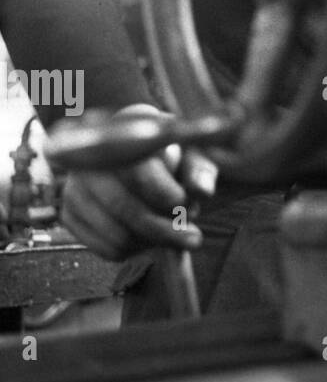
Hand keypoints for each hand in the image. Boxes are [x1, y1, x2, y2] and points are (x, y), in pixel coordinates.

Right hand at [59, 103, 218, 261]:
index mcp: (121, 132)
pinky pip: (103, 247)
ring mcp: (75, 187)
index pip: (136, 170)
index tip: (184, 204)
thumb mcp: (193, 157)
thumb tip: (202, 191)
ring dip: (151, 242)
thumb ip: (200, 171)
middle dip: (164, 229)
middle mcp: (90, 158)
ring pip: (115, 233)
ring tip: (173, 234)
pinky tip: (150, 238)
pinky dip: (132, 250)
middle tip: (194, 239)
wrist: (144, 165)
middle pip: (123, 206)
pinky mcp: (70, 214)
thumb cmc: (174, 158)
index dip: (164, 193)